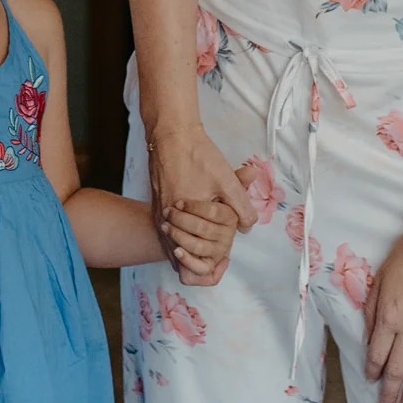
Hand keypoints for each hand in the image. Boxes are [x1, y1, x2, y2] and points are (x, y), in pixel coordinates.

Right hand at [148, 125, 255, 283]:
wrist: (170, 134)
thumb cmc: (198, 155)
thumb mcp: (227, 180)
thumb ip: (241, 207)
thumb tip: (247, 227)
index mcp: (184, 220)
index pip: (195, 261)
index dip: (211, 268)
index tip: (224, 261)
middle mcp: (165, 222)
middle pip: (182, 259)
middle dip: (202, 258)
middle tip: (220, 253)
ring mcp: (157, 216)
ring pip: (173, 248)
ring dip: (191, 248)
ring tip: (210, 241)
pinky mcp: (155, 207)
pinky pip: (166, 234)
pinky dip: (181, 237)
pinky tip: (195, 230)